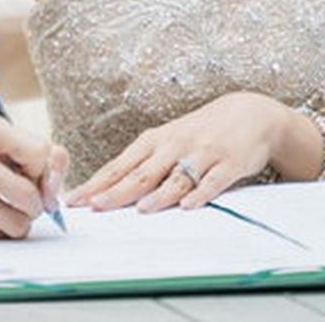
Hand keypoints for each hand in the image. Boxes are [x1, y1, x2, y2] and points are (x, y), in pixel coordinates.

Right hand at [0, 113, 68, 238]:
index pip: (38, 153)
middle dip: (36, 202)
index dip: (42, 167)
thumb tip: (53, 192)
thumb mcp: (10, 141)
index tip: (30, 169)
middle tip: (25, 196)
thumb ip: (47, 157)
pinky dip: (1, 228)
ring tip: (7, 206)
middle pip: (27, 194)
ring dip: (21, 220)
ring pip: (17, 223)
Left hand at [66, 92, 294, 212]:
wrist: (248, 113)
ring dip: (158, 195)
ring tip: (140, 210)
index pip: (120, 166)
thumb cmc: (199, 132)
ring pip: (177, 177)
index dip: (97, 184)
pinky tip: (189, 206)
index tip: (75, 200)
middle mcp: (174, 145)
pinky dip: (201, 194)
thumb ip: (143, 164)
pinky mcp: (229, 163)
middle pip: (142, 173)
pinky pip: (213, 181)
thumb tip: (108, 189)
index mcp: (155, 141)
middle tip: (95, 207)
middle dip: (117, 191)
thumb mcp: (168, 142)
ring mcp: (202, 153)